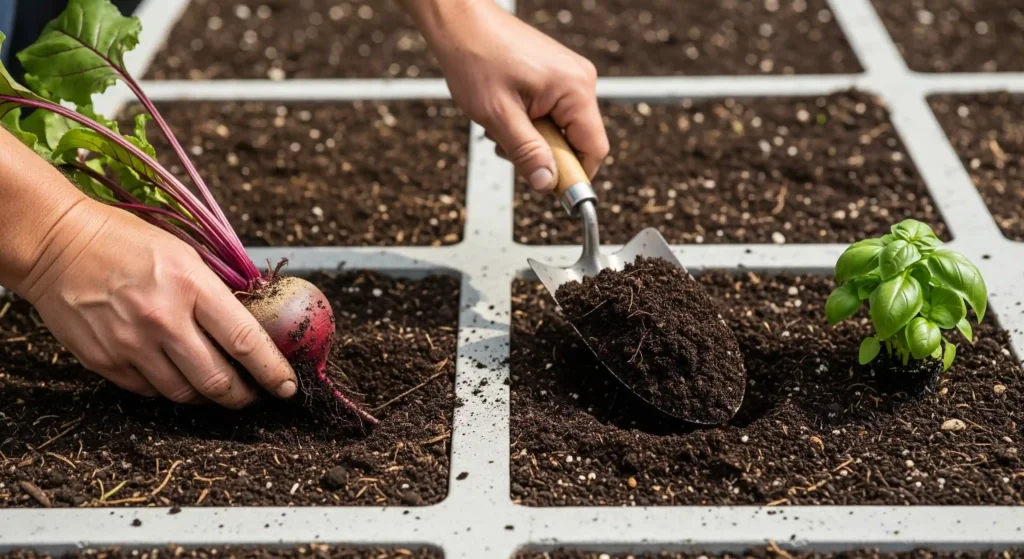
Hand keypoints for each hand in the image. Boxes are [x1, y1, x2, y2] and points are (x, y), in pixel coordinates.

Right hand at [15, 198, 296, 407]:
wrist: (58, 244)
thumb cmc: (127, 242)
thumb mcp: (185, 253)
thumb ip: (216, 293)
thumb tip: (254, 324)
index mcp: (192, 286)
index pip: (246, 341)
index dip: (272, 371)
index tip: (288, 386)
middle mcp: (163, 320)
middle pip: (218, 381)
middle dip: (243, 395)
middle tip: (253, 394)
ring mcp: (131, 344)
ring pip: (185, 394)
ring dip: (207, 394)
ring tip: (216, 383)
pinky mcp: (105, 361)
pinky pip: (150, 391)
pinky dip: (169, 387)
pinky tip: (174, 372)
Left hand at [407, 0, 609, 190]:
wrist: (459, 22)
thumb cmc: (475, 57)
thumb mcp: (498, 115)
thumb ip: (526, 152)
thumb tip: (546, 184)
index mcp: (575, 89)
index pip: (594, 150)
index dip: (572, 175)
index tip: (546, 186)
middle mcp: (579, 81)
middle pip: (576, 142)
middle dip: (542, 153)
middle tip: (508, 143)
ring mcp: (567, 77)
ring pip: (559, 130)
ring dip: (530, 139)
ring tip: (500, 123)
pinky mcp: (554, 77)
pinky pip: (550, 114)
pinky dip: (527, 123)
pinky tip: (504, 111)